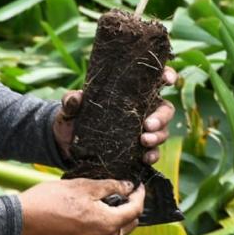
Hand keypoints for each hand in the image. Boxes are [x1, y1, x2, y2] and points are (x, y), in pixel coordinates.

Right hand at [18, 179, 144, 234]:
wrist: (23, 222)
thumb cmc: (50, 201)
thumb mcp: (82, 186)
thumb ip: (109, 187)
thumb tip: (128, 187)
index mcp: (107, 223)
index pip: (135, 210)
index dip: (140, 195)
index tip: (138, 184)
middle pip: (128, 225)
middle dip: (131, 208)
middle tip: (125, 191)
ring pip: (115, 233)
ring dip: (117, 218)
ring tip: (108, 201)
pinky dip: (104, 226)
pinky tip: (92, 213)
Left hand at [53, 67, 177, 164]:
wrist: (66, 146)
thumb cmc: (71, 119)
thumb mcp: (68, 109)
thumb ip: (71, 101)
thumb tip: (76, 97)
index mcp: (130, 94)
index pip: (155, 81)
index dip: (167, 76)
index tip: (167, 80)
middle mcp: (141, 111)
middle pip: (165, 110)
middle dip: (161, 117)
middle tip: (147, 125)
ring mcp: (141, 131)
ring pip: (162, 131)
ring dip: (158, 136)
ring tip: (144, 141)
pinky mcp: (137, 150)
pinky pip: (153, 152)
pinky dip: (153, 155)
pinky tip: (145, 158)